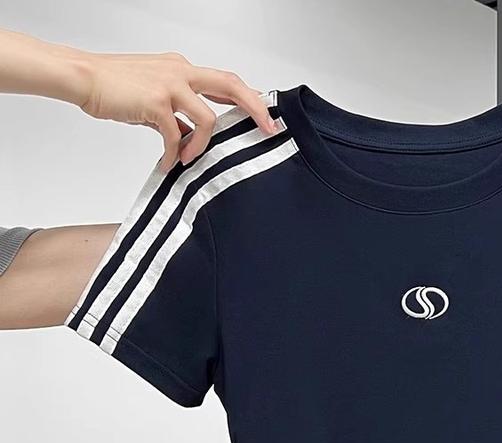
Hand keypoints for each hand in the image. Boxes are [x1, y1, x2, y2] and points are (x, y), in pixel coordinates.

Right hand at [74, 51, 277, 171]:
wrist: (82, 77)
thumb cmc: (115, 87)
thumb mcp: (155, 97)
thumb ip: (179, 113)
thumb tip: (193, 138)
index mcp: (182, 69)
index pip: (225, 81)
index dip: (250, 98)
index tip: (266, 117)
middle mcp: (180, 72)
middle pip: (231, 85)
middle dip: (255, 108)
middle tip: (268, 129)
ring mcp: (169, 85)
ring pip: (208, 119)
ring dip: (203, 145)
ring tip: (189, 159)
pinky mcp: (155, 102)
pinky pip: (176, 136)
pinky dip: (174, 154)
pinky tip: (167, 163)